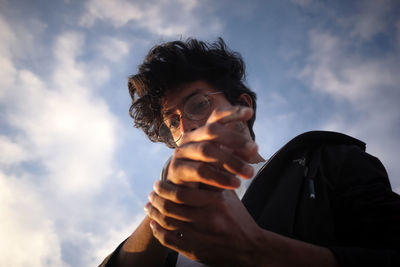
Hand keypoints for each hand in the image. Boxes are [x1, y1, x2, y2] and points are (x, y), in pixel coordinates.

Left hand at [145, 180, 264, 265]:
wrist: (251, 249)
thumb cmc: (238, 218)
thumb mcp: (230, 196)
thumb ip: (215, 180)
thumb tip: (202, 159)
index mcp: (214, 202)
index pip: (180, 192)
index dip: (164, 187)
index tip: (159, 183)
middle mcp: (205, 219)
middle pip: (169, 207)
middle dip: (156, 198)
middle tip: (152, 192)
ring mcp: (199, 237)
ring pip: (166, 223)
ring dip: (154, 213)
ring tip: (150, 206)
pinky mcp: (195, 252)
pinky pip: (168, 240)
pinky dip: (158, 231)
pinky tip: (155, 224)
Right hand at [167, 106, 257, 188]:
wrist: (186, 199)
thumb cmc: (208, 178)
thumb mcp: (223, 163)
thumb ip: (235, 154)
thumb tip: (252, 148)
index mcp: (200, 135)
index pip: (215, 118)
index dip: (231, 113)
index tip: (250, 112)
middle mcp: (188, 141)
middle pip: (211, 131)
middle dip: (235, 139)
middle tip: (255, 149)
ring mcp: (180, 156)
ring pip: (206, 151)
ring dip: (230, 163)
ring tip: (248, 175)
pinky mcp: (176, 173)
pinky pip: (199, 174)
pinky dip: (218, 181)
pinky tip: (232, 187)